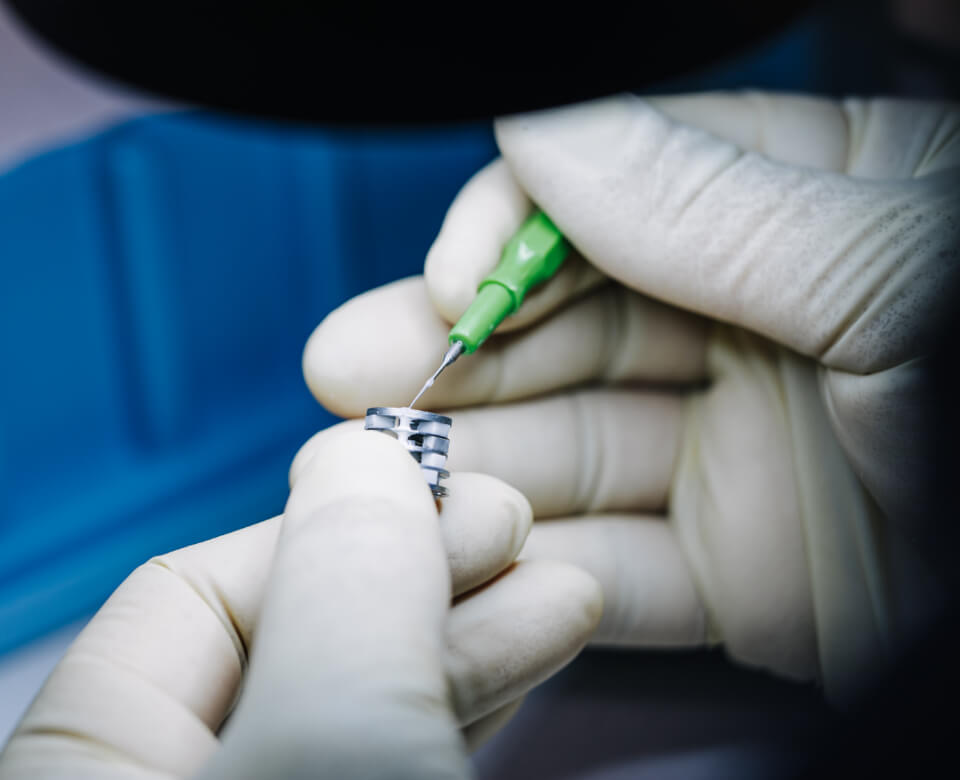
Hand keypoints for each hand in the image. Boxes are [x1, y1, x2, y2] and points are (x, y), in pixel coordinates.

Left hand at [0, 430, 600, 777]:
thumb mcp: (332, 750)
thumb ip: (338, 594)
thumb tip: (354, 457)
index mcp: (94, 767)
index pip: (194, 594)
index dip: (331, 531)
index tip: (451, 496)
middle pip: (297, 642)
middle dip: (424, 576)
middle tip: (523, 530)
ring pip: (364, 699)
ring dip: (470, 634)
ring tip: (564, 586)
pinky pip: (402, 747)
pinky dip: (471, 699)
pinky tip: (535, 650)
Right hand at [299, 92, 958, 704]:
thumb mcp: (889, 276)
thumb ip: (711, 202)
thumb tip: (545, 131)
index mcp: (812, 215)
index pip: (619, 191)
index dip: (514, 233)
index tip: (450, 278)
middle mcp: (762, 325)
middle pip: (571, 325)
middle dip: (457, 350)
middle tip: (353, 371)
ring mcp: (740, 447)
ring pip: (575, 447)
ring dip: (476, 460)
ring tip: (376, 466)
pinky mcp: (736, 565)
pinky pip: (617, 562)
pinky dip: (546, 566)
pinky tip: (479, 556)